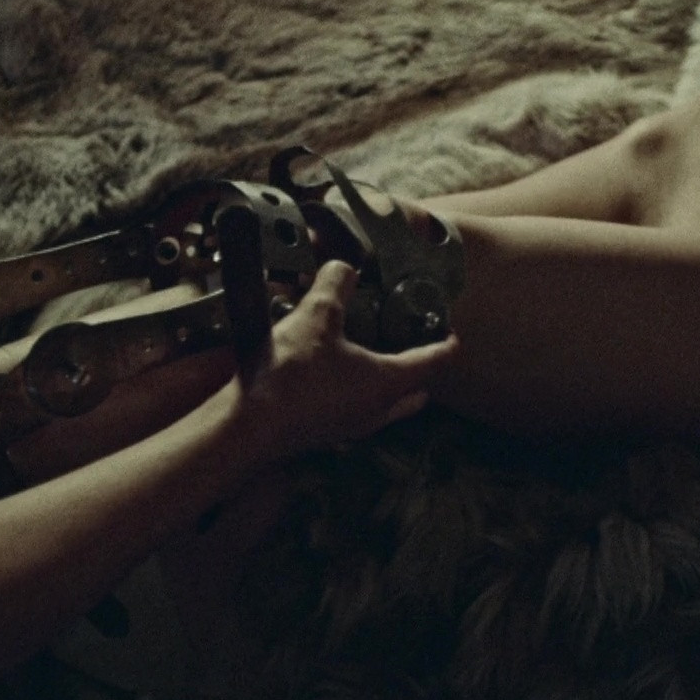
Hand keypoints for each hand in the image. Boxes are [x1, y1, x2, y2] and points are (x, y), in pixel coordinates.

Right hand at [231, 260, 457, 458]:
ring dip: (388, 384)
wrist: (247, 425)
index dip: (446, 344)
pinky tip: (335, 374)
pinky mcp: (326, 432)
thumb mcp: (316, 316)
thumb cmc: (291, 375)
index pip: (433, 362)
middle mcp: (376, 411)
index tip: (451, 332)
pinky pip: (356, 412)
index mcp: (388, 382)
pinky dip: (358, 393)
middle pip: (414, 392)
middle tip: (416, 345)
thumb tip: (342, 267)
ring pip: (386, 406)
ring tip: (375, 355)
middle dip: (420, 370)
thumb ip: (334, 286)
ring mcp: (351, 427)